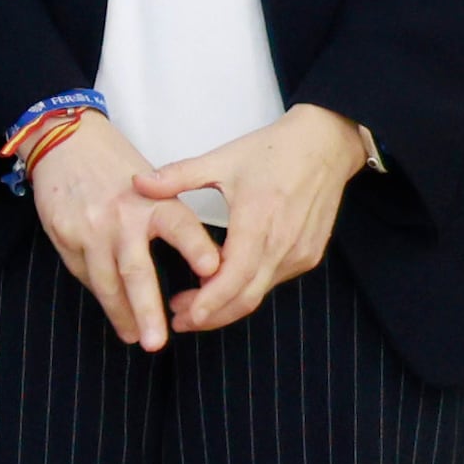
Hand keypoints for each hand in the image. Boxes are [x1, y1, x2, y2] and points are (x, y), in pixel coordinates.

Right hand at [28, 116, 216, 351]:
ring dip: (121, 313)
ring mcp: (90, 229)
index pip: (180, 226)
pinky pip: (85, 274)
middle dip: (146, 309)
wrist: (66, 142)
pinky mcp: (64, 235)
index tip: (213, 270)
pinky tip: (114, 311)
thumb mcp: (156, 183)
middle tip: (157, 342)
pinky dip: (101, 294)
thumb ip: (173, 220)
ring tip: (136, 338)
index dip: (196, 247)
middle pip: (135, 270)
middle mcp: (122, 216)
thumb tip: (204, 269)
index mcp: (153, 199)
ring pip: (106, 281)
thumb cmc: (118, 167)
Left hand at [137, 103, 368, 334]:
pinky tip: (222, 286)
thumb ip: (178, 176)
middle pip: (246, 297)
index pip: (234, 277)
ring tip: (192, 306)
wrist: (326, 144)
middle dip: (211, 315)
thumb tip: (136, 183)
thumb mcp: (222, 158)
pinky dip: (247, 290)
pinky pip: (273, 281)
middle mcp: (283, 243)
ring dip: (227, 305)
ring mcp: (300, 252)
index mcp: (259, 220)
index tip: (183, 314)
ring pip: (260, 293)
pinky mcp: (309, 254)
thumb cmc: (274, 150)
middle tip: (178, 319)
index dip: (209, 302)